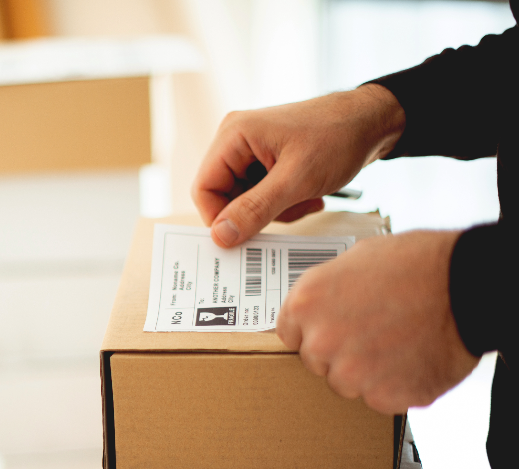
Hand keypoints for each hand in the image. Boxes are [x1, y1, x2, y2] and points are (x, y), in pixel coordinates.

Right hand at [192, 84, 405, 246]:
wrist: (375, 121)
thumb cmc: (340, 137)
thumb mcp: (297, 180)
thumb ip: (255, 209)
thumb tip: (220, 236)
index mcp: (233, 135)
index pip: (203, 188)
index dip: (219, 217)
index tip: (244, 236)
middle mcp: (236, 140)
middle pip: (223, 195)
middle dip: (254, 213)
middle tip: (289, 211)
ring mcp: (251, 150)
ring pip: (243, 199)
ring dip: (274, 210)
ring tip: (305, 199)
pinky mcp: (266, 159)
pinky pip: (260, 194)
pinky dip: (283, 202)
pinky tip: (308, 194)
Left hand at [275, 231, 479, 413]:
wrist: (470, 284)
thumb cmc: (418, 263)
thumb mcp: (354, 259)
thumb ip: (326, 291)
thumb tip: (319, 308)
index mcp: (306, 304)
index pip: (290, 335)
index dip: (314, 330)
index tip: (334, 327)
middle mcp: (321, 342)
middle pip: (317, 363)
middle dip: (340, 352)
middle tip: (373, 332)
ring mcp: (352, 373)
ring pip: (347, 384)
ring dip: (367, 372)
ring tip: (397, 344)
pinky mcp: (385, 397)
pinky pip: (380, 399)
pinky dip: (396, 386)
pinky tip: (413, 359)